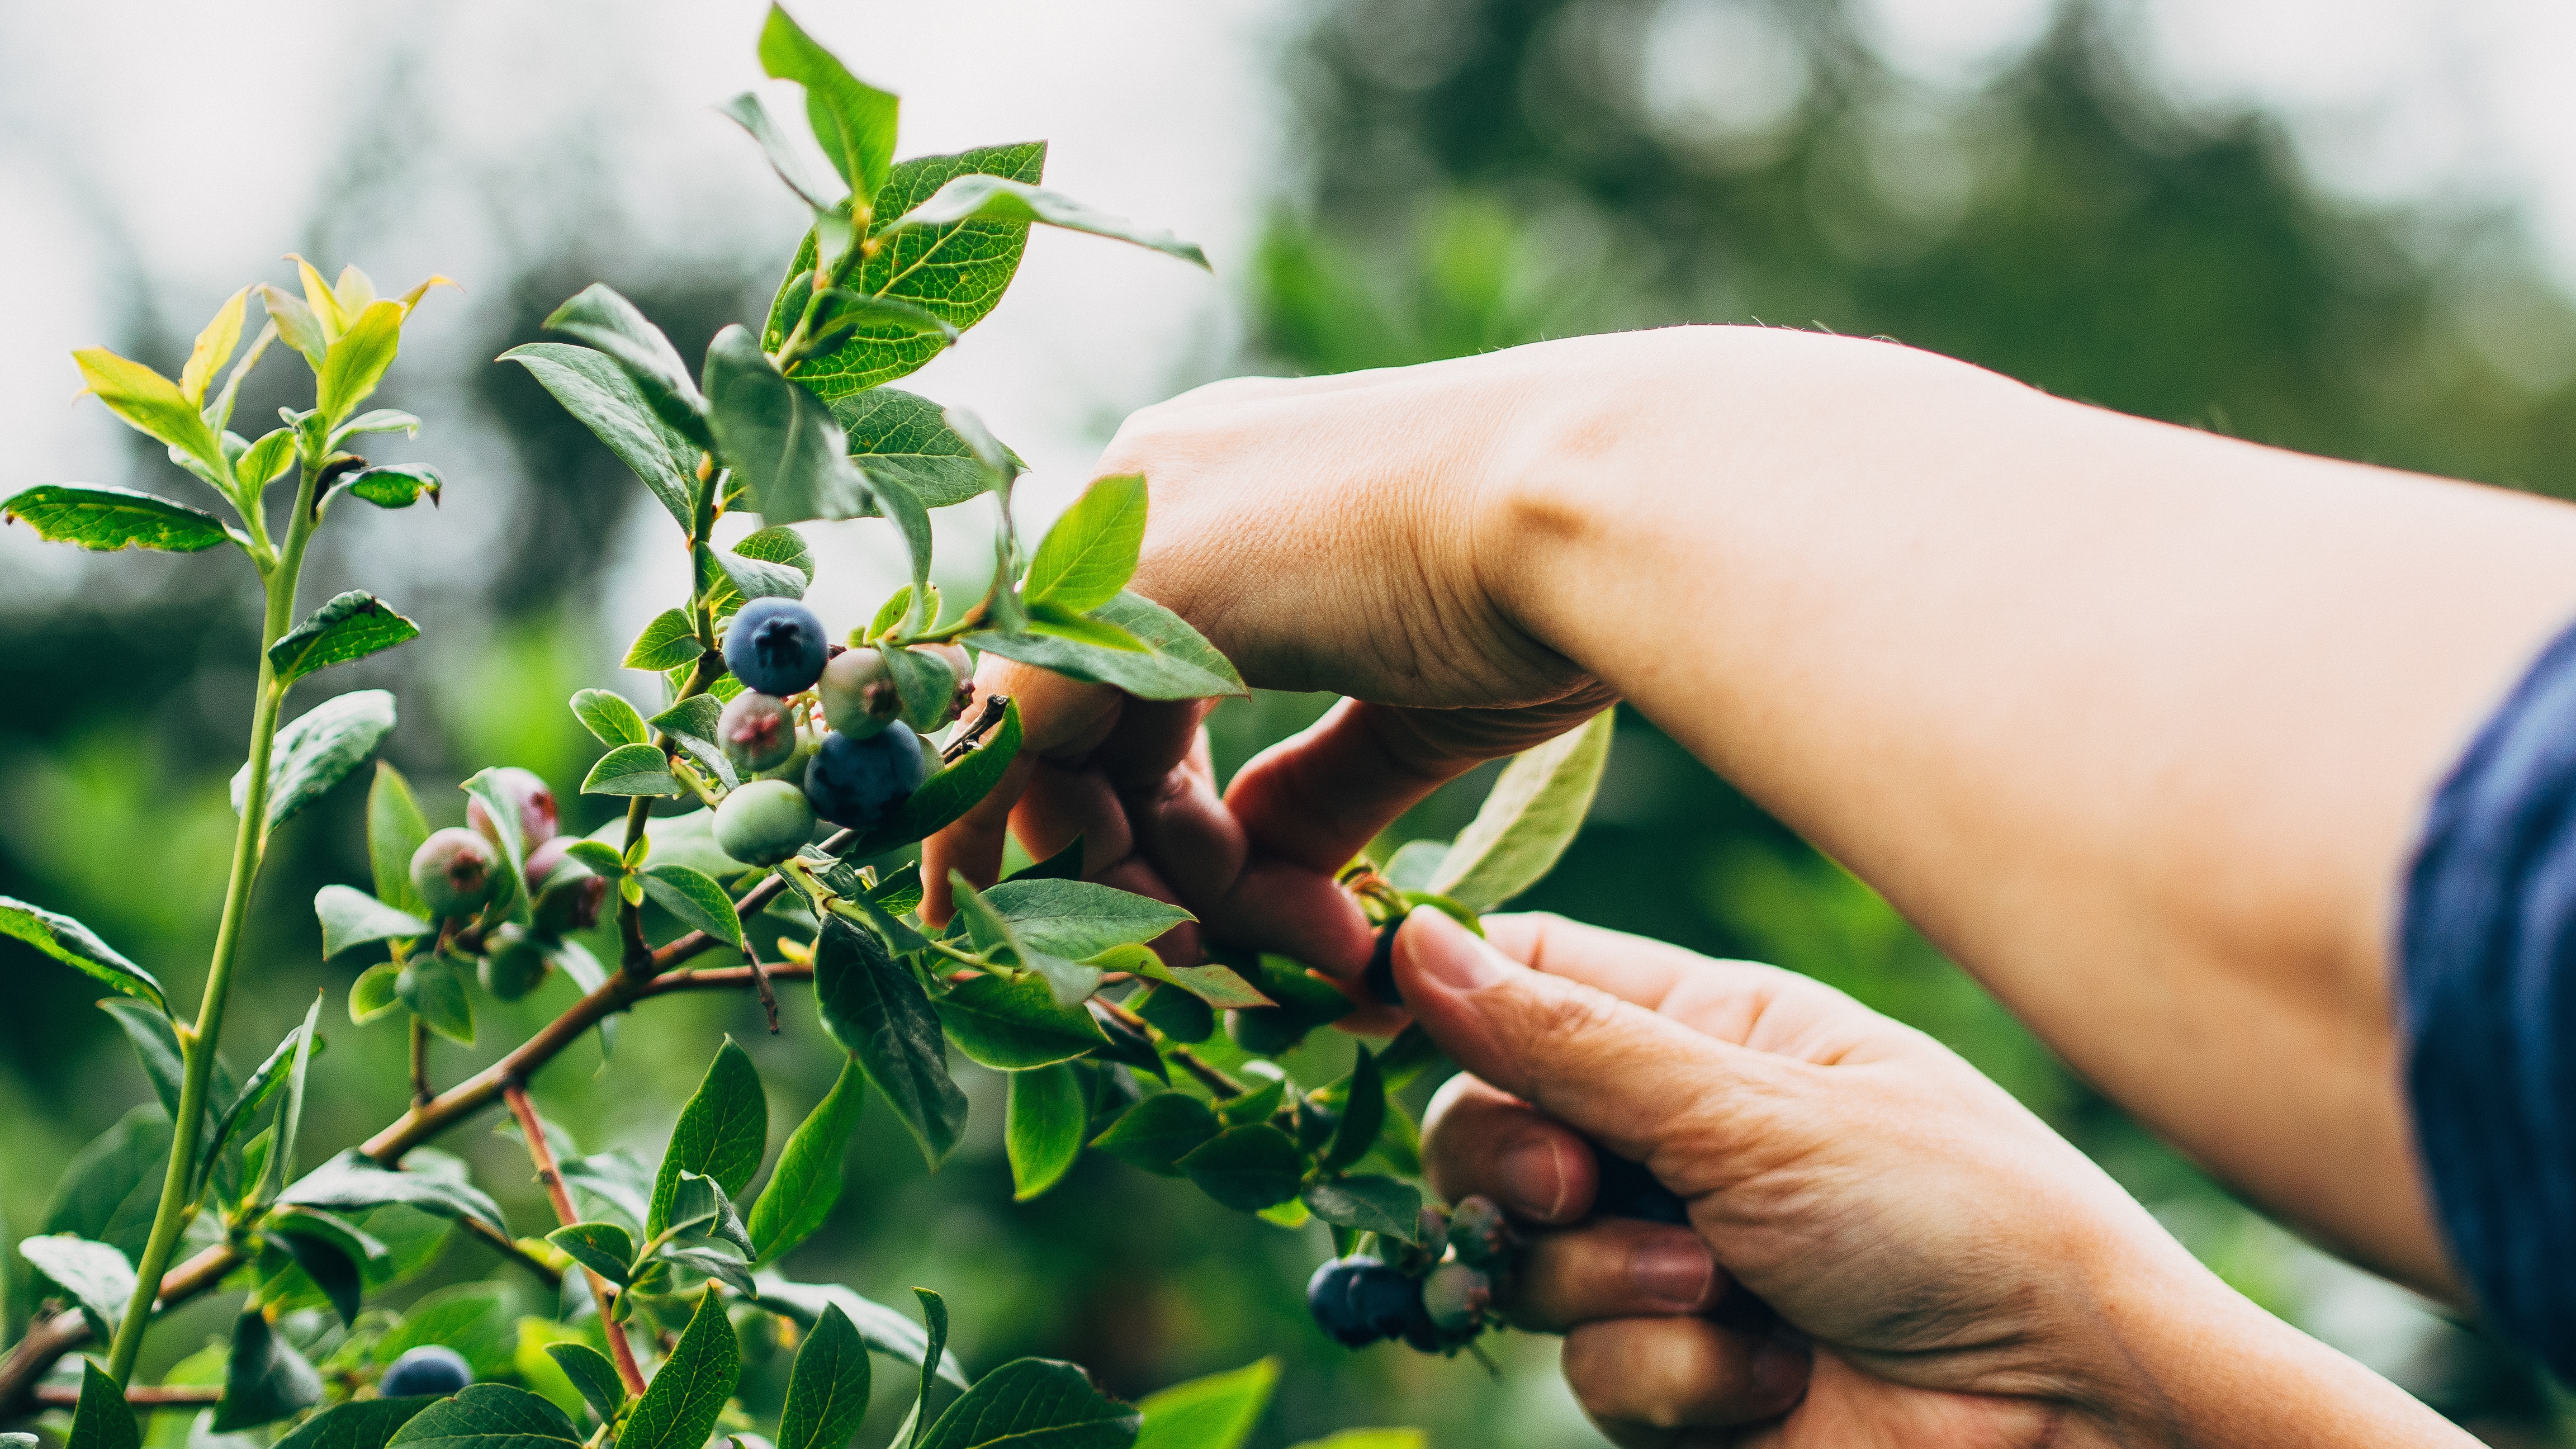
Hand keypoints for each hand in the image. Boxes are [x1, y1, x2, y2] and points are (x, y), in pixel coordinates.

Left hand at [922, 348, 1622, 956]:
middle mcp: (1148, 497)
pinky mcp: (1131, 586)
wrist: (1616, 512)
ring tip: (1296, 964)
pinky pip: (1010, 741)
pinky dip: (1007, 847)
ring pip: (1055, 760)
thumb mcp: (1420, 710)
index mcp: (1220, 507)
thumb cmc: (1555, 591)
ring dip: (1146, 900)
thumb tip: (1261, 863)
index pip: (1137, 709)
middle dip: (1163, 888)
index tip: (1293, 938)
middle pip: (1087, 743)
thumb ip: (1325, 786)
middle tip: (1272, 977)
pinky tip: (1035, 941)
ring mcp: (1129, 530)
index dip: (1184, 843)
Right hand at [1403, 909, 2472, 1447]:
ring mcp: (1674, 1257)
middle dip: (1514, 1164)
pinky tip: (1773, 1374)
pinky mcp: (1681, 1376)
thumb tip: (1414, 942)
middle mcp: (1679, 1136)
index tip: (1357, 1003)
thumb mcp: (1757, 1111)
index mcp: (1714, 1031)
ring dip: (1618, 1285)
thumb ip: (1573, 1041)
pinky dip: (1673, 1375)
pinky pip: (1591, 1369)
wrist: (2072, 1418)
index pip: (1533, 974)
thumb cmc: (1956, 1219)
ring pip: (1528, 1262)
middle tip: (1576, 1185)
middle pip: (1488, 1125)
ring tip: (1733, 1289)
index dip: (1443, 989)